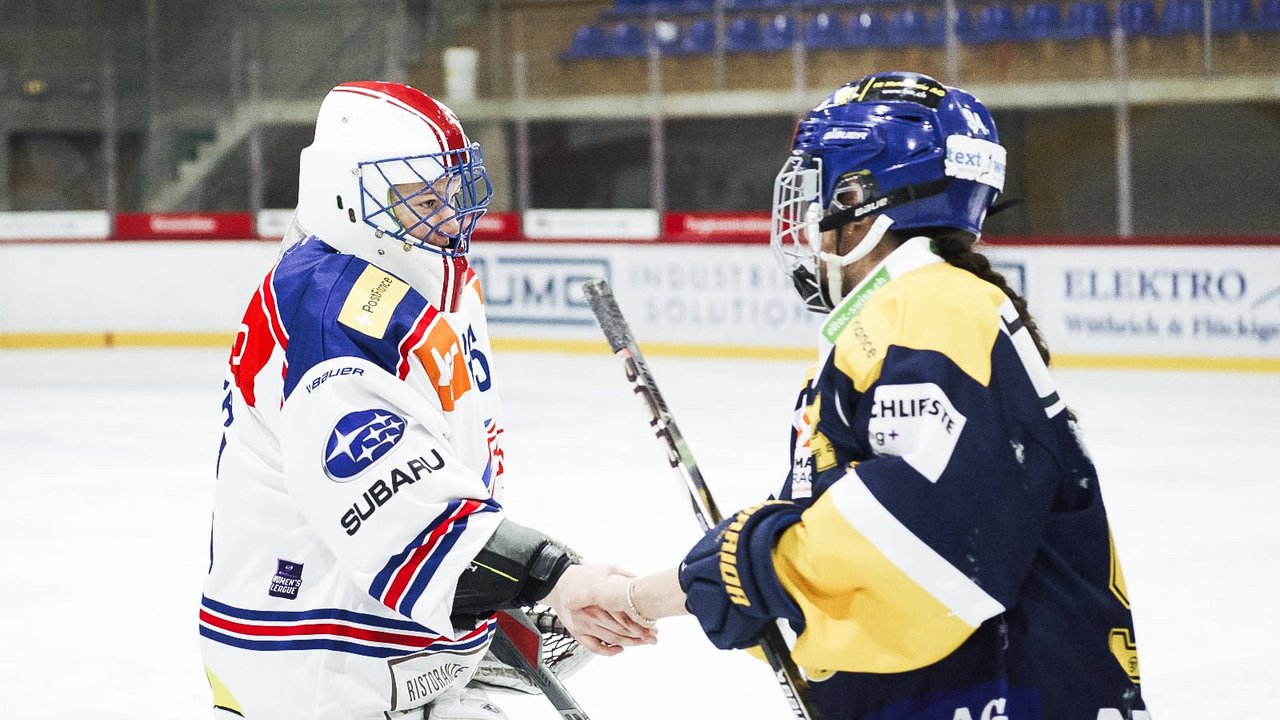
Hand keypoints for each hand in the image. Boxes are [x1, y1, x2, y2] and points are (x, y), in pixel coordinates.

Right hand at [543, 564, 657, 654]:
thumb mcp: (606, 568)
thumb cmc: (583, 576)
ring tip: (642, 642)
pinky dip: (608, 651)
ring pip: (611, 639)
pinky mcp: (577, 633)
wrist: (559, 584)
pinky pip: (594, 647)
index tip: (653, 627)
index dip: (641, 623)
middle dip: (639, 636)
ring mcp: (583, 625)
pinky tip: (619, 649)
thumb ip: (624, 575)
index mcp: (599, 598)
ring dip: (629, 643)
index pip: (624, 616)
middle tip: (653, 637)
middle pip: (620, 630)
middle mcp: (591, 614)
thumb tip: (641, 580)